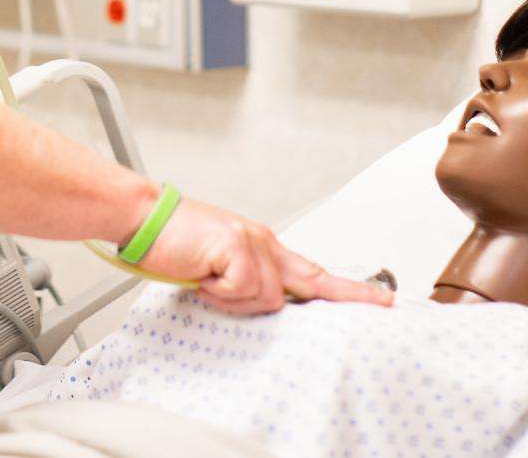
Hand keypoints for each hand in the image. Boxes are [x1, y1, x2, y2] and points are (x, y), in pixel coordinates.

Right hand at [135, 198, 395, 313]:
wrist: (143, 218)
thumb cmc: (174, 244)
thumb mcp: (218, 268)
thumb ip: (246, 285)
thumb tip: (265, 309)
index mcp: (263, 247)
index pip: (313, 272)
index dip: (348, 289)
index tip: (380, 300)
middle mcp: (264, 242)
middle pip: (313, 278)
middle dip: (349, 294)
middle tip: (384, 304)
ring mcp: (252, 243)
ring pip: (268, 297)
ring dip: (234, 301)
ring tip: (207, 282)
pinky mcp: (236, 247)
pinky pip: (242, 290)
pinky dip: (218, 293)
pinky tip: (201, 276)